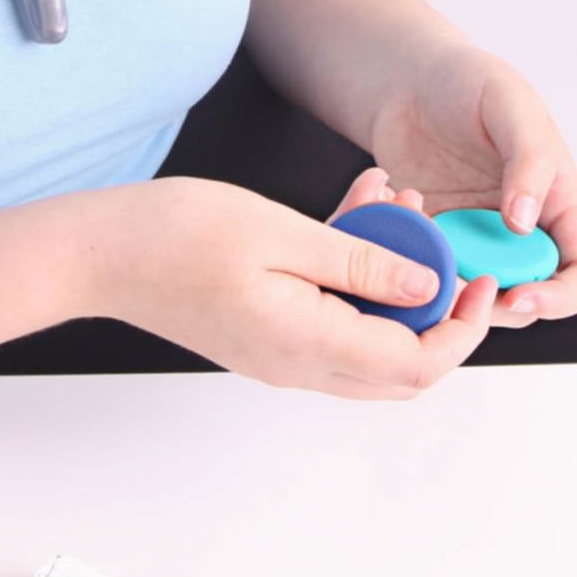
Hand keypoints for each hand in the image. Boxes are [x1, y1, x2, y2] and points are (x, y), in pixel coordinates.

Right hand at [103, 170, 500, 399]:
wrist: (100, 254)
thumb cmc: (175, 235)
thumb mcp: (281, 232)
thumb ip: (361, 263)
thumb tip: (429, 286)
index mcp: (309, 345)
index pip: (417, 364)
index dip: (460, 328)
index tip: (477, 280)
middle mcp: (299, 364)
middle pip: (401, 366)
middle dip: (436, 309)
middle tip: (446, 250)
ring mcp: (280, 354)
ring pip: (368, 340)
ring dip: (394, 285)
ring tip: (394, 210)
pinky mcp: (264, 335)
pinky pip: (332, 321)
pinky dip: (354, 279)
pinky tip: (352, 215)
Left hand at [362, 35, 576, 331]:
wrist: (408, 79)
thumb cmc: (471, 82)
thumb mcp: (509, 105)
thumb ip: (528, 160)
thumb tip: (524, 223)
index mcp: (559, 205)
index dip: (563, 298)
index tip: (522, 296)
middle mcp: (523, 233)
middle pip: (530, 300)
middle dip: (497, 306)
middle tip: (457, 287)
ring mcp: (477, 242)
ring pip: (477, 298)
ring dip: (452, 292)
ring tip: (421, 255)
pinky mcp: (434, 242)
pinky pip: (430, 275)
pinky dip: (413, 266)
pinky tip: (393, 225)